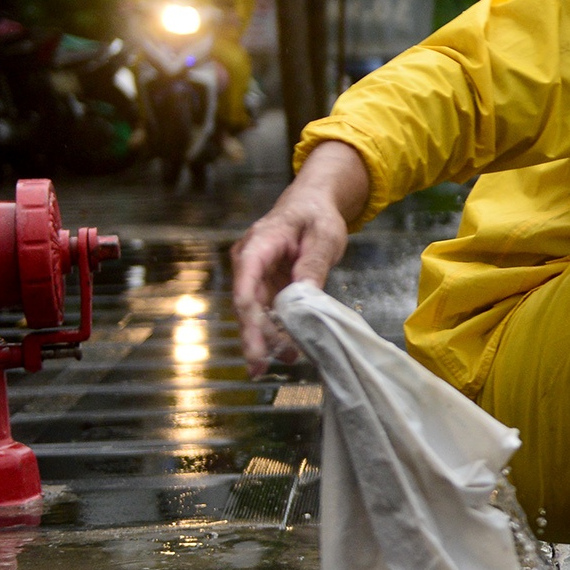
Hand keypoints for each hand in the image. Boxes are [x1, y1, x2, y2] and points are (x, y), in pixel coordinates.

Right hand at [230, 140, 369, 374]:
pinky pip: (266, 309)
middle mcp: (248, 261)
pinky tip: (287, 348)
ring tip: (286, 359)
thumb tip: (304, 298)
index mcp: (258, 245)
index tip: (254, 342)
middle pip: (246, 304)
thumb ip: (313, 265)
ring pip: (255, 311)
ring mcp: (254, 274)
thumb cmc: (316, 215)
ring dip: (266, 337)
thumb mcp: (324, 237)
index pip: (245, 284)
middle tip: (261, 366)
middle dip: (254, 337)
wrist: (312, 203)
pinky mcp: (265, 284)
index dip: (249, 316)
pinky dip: (275, 328)